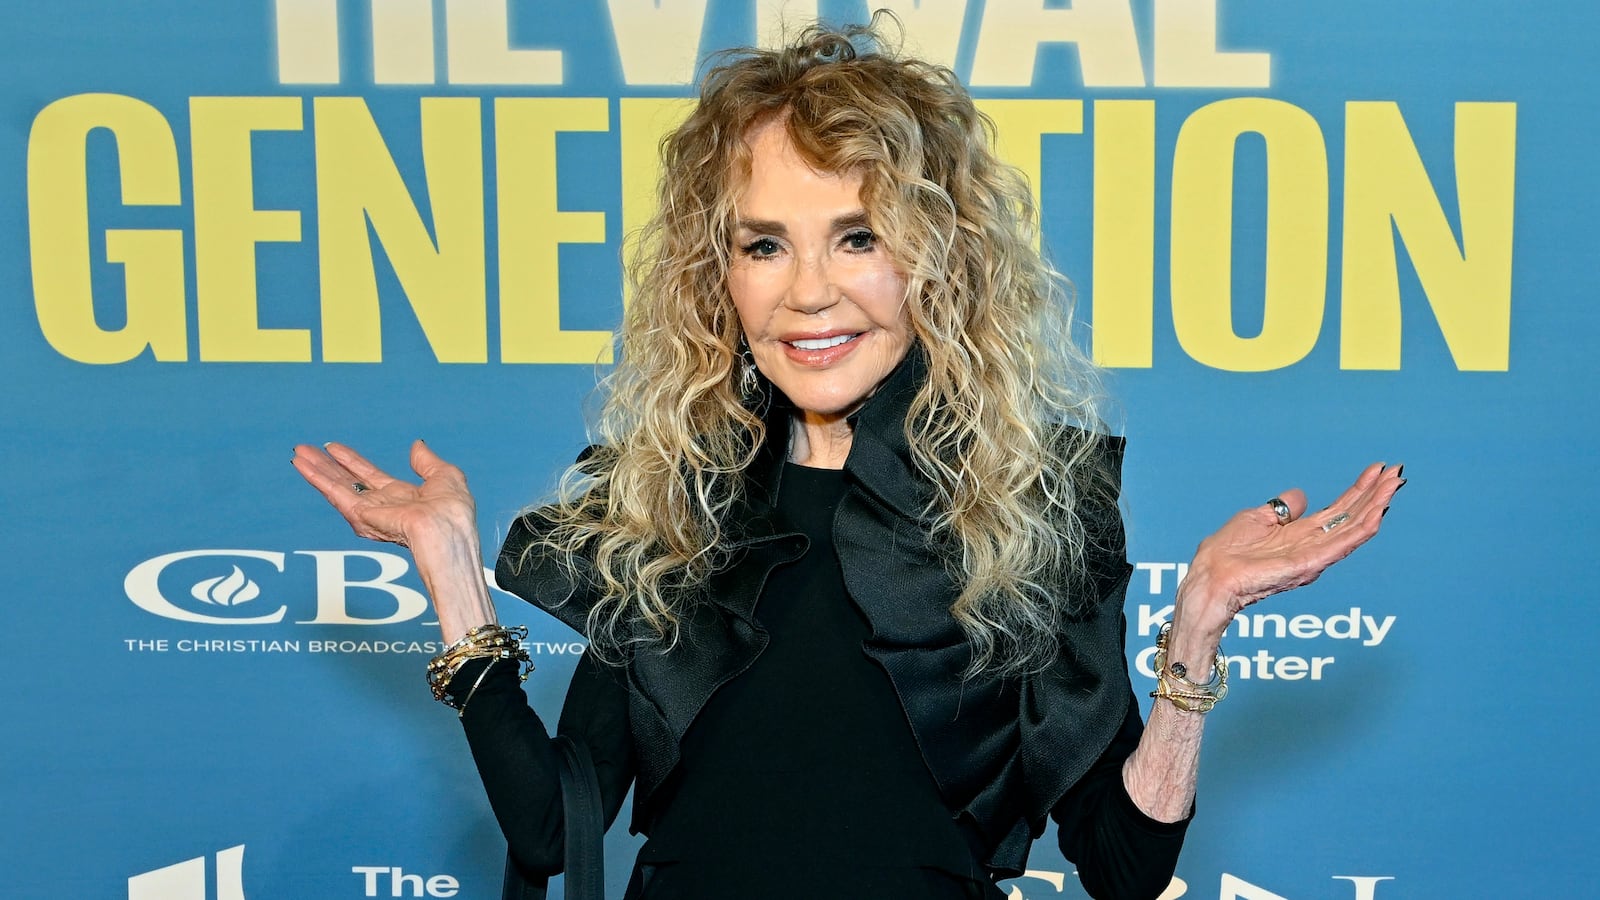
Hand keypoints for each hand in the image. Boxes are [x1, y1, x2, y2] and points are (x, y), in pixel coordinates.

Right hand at [291, 440, 475, 548]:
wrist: (448, 530)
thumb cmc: (454, 511)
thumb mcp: (445, 476)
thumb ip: (426, 462)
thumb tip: (417, 445)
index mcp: (403, 498)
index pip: (370, 477)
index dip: (352, 461)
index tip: (333, 448)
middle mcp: (383, 506)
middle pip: (348, 482)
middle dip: (327, 466)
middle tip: (306, 450)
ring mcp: (371, 513)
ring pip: (337, 487)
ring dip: (317, 471)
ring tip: (299, 455)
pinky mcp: (362, 516)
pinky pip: (336, 495)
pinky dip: (319, 480)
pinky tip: (305, 467)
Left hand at [1176, 462, 1405, 638]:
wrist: (1209, 577)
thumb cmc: (1225, 553)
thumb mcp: (1256, 518)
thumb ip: (1282, 509)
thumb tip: (1301, 496)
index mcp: (1301, 535)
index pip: (1338, 510)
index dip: (1359, 490)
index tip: (1378, 470)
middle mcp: (1312, 547)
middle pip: (1351, 517)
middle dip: (1375, 495)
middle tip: (1397, 473)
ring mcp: (1313, 557)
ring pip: (1353, 529)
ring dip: (1375, 507)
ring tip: (1394, 485)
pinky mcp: (1307, 566)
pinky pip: (1340, 546)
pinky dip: (1360, 529)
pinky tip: (1377, 514)